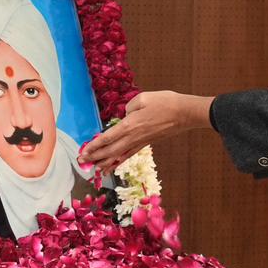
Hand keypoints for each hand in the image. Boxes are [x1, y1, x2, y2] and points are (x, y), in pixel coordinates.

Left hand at [79, 91, 213, 172]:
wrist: (185, 113)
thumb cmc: (165, 102)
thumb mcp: (143, 98)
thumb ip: (129, 107)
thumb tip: (125, 116)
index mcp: (130, 125)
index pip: (107, 138)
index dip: (94, 146)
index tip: (83, 152)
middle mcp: (133, 137)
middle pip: (110, 150)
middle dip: (95, 157)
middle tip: (82, 162)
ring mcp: (140, 142)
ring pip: (119, 156)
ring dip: (105, 163)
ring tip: (95, 170)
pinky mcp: (147, 143)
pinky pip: (130, 154)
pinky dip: (120, 161)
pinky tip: (114, 166)